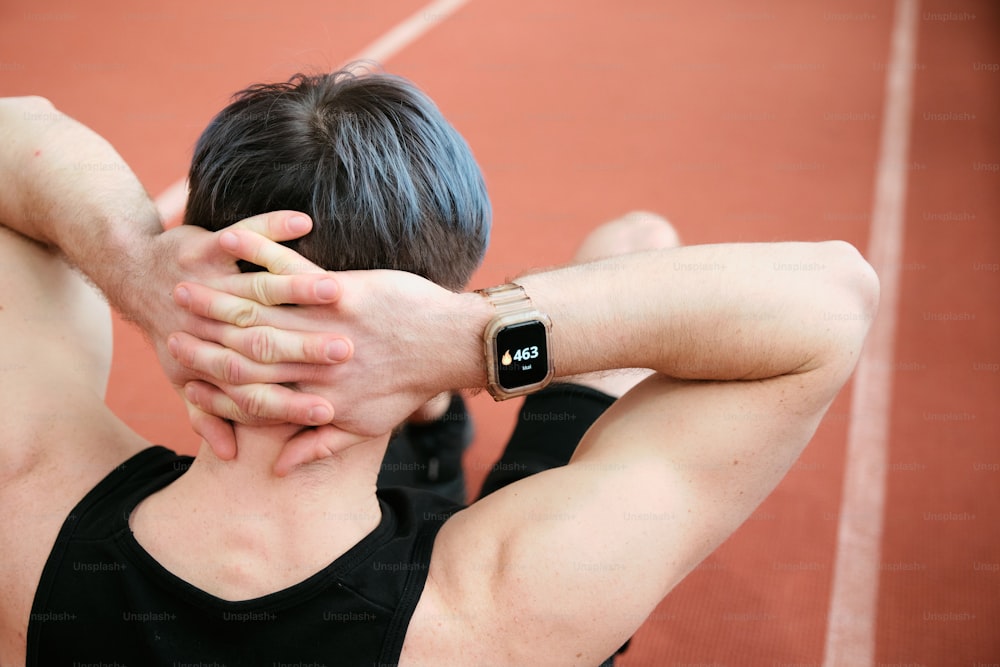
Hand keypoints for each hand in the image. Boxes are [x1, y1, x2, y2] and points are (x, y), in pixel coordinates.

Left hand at [137, 212, 346, 458]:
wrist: (133, 274)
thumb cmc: (174, 333)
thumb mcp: (185, 378)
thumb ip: (212, 416)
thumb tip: (228, 455)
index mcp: (216, 359)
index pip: (260, 387)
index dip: (293, 400)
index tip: (328, 409)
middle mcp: (213, 323)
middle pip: (267, 339)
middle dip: (307, 347)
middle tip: (346, 353)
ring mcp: (210, 282)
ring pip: (259, 286)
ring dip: (297, 287)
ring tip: (334, 291)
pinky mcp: (205, 246)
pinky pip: (247, 232)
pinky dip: (271, 227)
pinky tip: (303, 222)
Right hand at [166, 227, 486, 471]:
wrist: (452, 346)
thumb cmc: (410, 386)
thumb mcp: (365, 428)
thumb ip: (318, 445)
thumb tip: (279, 469)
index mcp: (315, 398)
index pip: (250, 395)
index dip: (210, 385)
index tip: (182, 376)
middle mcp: (314, 365)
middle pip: (245, 352)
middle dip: (202, 339)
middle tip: (169, 324)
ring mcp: (326, 325)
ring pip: (261, 312)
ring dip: (218, 298)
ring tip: (185, 286)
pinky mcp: (343, 292)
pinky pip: (293, 272)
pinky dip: (261, 254)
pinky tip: (232, 241)